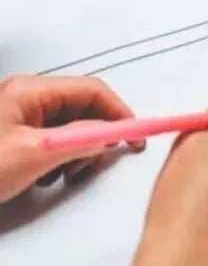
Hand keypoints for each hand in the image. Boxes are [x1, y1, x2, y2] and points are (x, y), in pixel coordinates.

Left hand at [0, 75, 141, 203]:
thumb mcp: (32, 155)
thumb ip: (77, 141)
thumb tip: (108, 135)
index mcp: (29, 90)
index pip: (92, 91)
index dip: (118, 112)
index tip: (134, 136)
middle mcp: (26, 98)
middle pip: (82, 109)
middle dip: (95, 136)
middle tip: (94, 162)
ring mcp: (19, 117)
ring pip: (69, 127)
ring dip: (76, 151)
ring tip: (63, 173)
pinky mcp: (14, 136)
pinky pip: (52, 140)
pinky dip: (59, 157)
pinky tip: (47, 175)